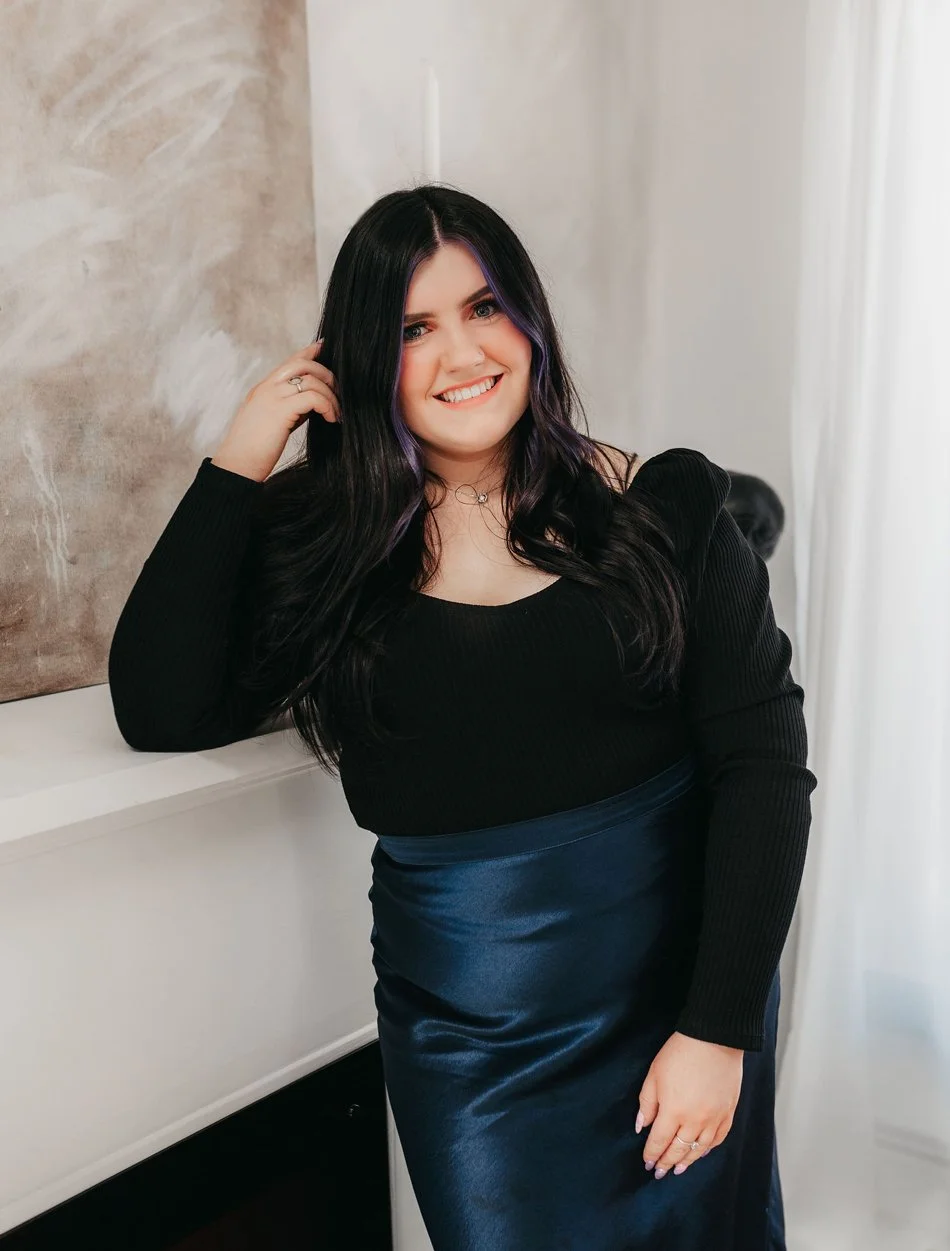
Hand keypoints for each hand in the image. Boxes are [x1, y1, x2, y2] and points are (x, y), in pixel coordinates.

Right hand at [212, 339, 339, 482]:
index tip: (322, 346)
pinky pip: (314, 398)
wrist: (237, 465)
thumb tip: (312, 404)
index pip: (288, 362)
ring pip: (311, 380)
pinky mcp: (281, 410)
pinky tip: (331, 418)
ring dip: (331, 396)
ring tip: (336, 413)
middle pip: (302, 364)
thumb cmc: (254, 450)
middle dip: (325, 374)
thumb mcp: (271, 422)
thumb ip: (288, 408)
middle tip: (337, 391)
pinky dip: (328, 406)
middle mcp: (267, 388)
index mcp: (264, 389)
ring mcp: (273, 397)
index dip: (308, 351)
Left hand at [636, 1031, 743, 1178]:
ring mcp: (714, 1118)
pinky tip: (700, 1152)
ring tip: (679, 1169)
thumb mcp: (654, 1074)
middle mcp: (694, 1120)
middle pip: (678, 1149)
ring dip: (687, 1161)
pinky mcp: (728, 1113)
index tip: (647, 1163)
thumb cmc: (680, 1053)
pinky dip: (708, 1149)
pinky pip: (718, 1139)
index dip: (652, 1154)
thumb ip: (647, 1103)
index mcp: (673, 1110)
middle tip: (660, 1172)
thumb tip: (642, 1127)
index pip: (659, 1141)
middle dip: (667, 1162)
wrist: (715, 1039)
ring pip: (699, 1149)